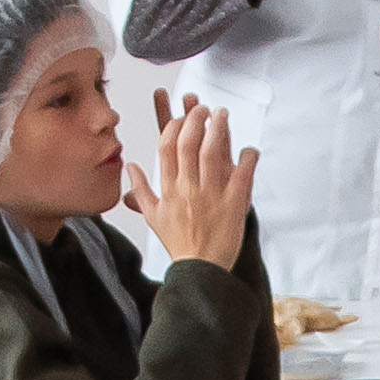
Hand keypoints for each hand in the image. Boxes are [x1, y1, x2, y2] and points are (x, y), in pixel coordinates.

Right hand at [132, 93, 257, 273]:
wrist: (200, 270)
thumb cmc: (178, 243)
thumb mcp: (153, 216)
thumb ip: (140, 189)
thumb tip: (129, 165)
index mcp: (169, 190)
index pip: (166, 149)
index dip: (173, 126)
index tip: (181, 117)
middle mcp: (188, 190)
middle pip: (189, 144)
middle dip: (196, 120)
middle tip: (204, 108)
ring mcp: (211, 196)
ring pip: (213, 153)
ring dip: (219, 129)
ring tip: (223, 114)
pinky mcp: (233, 205)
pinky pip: (242, 174)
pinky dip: (247, 158)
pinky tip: (249, 150)